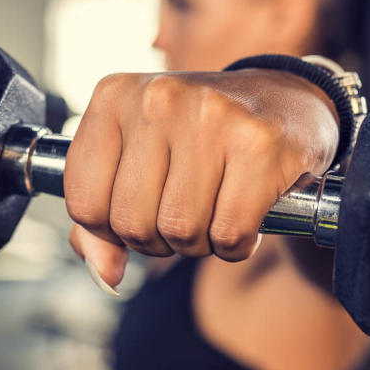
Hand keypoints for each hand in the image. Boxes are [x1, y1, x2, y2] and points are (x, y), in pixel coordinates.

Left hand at [63, 69, 338, 291]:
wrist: (286, 101)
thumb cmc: (201, 135)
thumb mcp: (138, 158)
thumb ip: (101, 217)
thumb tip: (105, 272)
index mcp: (114, 96)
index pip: (83, 201)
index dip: (110, 231)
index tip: (139, 216)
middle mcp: (159, 98)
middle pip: (131, 222)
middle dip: (157, 240)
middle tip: (182, 217)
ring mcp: (212, 116)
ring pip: (180, 230)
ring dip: (198, 243)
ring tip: (213, 214)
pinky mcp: (261, 143)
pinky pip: (229, 233)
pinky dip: (235, 245)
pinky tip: (244, 217)